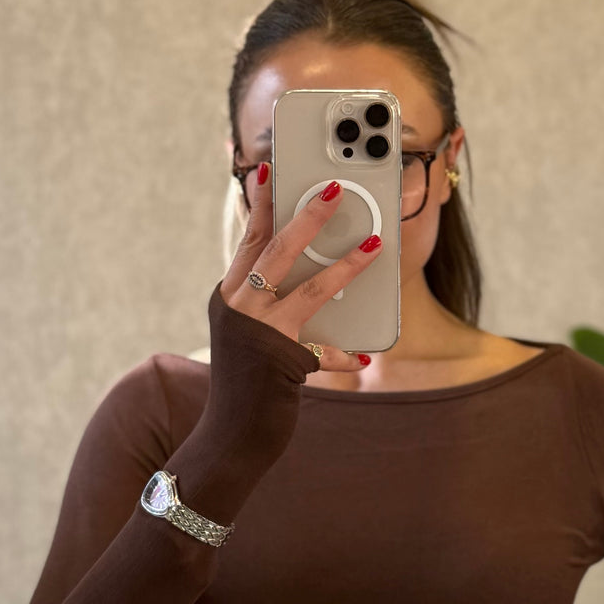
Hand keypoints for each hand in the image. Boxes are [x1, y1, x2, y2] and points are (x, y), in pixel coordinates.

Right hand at [222, 162, 379, 372]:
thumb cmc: (246, 377)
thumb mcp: (249, 330)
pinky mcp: (282, 362)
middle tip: (333, 190)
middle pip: (276, 252)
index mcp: (229, 295)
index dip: (261, 204)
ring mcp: (260, 334)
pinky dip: (343, 353)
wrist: (231, 433)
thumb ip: (269, 298)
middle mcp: (239, 309)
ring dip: (345, 266)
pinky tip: (364, 353)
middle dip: (308, 219)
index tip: (268, 170)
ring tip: (374, 245)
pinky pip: (322, 350)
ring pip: (308, 290)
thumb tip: (310, 265)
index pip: (249, 240)